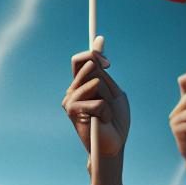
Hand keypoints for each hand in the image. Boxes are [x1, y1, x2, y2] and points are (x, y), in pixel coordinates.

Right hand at [62, 36, 130, 159]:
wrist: (113, 145)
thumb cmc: (115, 120)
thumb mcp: (114, 90)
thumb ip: (104, 71)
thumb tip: (99, 39)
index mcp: (82, 84)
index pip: (81, 59)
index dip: (94, 54)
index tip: (108, 64)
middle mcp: (72, 90)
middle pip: (86, 63)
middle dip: (104, 75)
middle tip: (111, 95)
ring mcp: (69, 100)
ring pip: (95, 81)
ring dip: (107, 97)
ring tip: (105, 113)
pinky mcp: (72, 110)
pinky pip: (97, 101)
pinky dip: (106, 111)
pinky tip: (102, 121)